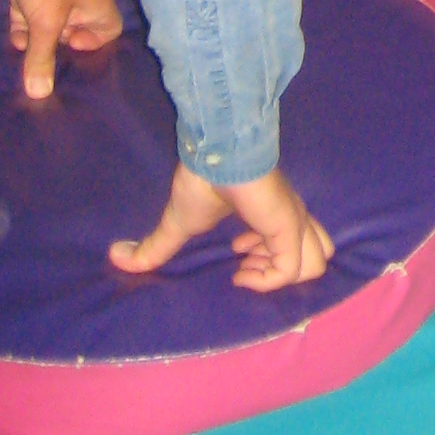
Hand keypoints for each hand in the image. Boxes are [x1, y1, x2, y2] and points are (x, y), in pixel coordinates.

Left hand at [0, 0, 123, 100]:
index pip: (108, 31)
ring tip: (25, 57)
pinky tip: (13, 41)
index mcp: (95, 5)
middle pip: (75, 34)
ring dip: (37, 43)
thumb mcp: (46, 23)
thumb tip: (39, 95)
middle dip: (59, 50)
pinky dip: (22, 32)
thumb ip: (43, 58)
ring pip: (49, 30)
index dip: (93, 43)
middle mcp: (78, 3)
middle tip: (44, 61)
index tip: (70, 45)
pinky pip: (29, 22)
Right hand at [110, 163, 332, 292]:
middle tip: (244, 262)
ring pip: (316, 262)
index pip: (298, 240)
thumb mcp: (177, 222)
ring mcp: (293, 221)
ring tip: (245, 264)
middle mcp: (290, 216)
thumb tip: (116, 257)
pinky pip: (291, 269)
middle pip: (317, 252)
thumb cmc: (201, 182)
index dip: (269, 258)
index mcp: (274, 213)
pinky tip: (240, 271)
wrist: (213, 154)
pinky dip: (267, 281)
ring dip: (278, 275)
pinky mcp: (287, 227)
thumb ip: (155, 246)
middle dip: (281, 268)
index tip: (237, 256)